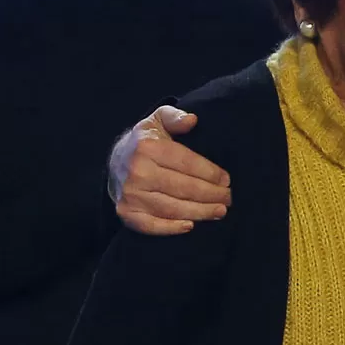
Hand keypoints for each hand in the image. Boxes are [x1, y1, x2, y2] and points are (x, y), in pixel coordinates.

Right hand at [111, 105, 230, 235]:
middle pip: (183, 188)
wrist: (115, 162)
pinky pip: (150, 225)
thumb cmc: (145, 141)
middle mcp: (137, 172)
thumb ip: (175, 116)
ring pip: (172, 207)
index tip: (226, 180)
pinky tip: (190, 226)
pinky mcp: (126, 212)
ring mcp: (130, 194)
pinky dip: (170, 228)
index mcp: (147, 147)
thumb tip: (192, 120)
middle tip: (229, 198)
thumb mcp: (158, 120)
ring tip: (219, 211)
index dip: (210, 173)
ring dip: (199, 212)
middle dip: (211, 194)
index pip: (187, 163)